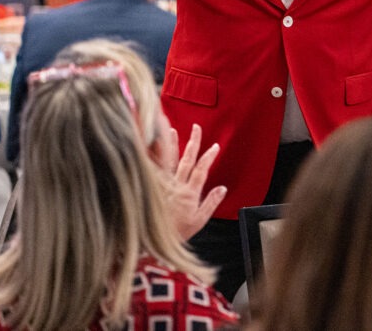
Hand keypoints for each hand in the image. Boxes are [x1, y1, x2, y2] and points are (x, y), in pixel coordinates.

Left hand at [161, 124, 226, 239]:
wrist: (152, 243)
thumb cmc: (176, 233)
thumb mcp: (199, 221)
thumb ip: (211, 203)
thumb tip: (222, 188)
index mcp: (189, 193)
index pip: (202, 169)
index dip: (209, 156)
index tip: (215, 146)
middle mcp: (176, 185)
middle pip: (186, 159)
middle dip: (193, 142)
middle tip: (197, 128)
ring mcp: (162, 185)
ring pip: (167, 160)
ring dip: (171, 144)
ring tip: (172, 130)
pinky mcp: (151, 187)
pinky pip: (152, 169)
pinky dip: (152, 157)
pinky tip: (149, 147)